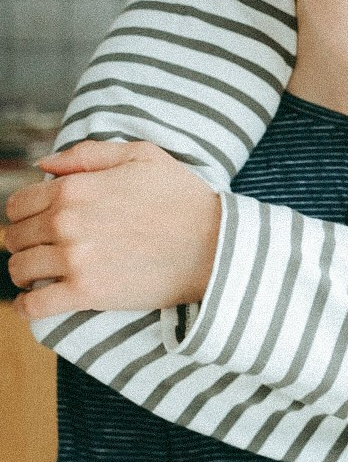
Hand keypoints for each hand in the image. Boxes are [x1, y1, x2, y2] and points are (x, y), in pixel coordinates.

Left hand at [3, 140, 220, 319]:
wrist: (214, 246)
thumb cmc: (182, 198)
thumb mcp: (142, 156)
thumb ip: (88, 154)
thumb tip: (44, 165)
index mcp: (74, 188)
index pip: (19, 204)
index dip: (24, 214)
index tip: (37, 224)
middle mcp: (66, 223)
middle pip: (14, 237)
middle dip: (22, 242)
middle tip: (39, 249)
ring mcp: (74, 260)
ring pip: (20, 269)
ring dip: (23, 272)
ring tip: (36, 276)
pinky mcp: (87, 294)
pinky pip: (35, 306)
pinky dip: (25, 307)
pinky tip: (29, 304)